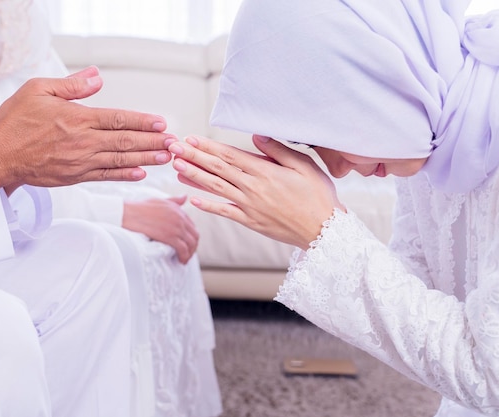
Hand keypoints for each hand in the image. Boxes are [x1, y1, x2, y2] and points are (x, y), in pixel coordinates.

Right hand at [0, 66, 174, 191]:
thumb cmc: (15, 120)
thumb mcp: (38, 90)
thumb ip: (71, 85)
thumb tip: (97, 76)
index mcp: (77, 118)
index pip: (118, 119)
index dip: (142, 121)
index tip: (162, 123)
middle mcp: (83, 142)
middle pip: (125, 141)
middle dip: (153, 142)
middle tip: (175, 143)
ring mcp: (80, 162)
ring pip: (120, 160)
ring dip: (146, 158)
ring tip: (166, 158)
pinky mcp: (75, 176)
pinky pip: (105, 176)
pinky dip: (124, 175)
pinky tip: (140, 173)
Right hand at [122, 196, 198, 263]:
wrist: (127, 213)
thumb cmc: (139, 208)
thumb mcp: (159, 201)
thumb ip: (174, 201)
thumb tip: (185, 197)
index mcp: (178, 210)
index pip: (192, 226)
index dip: (191, 237)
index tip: (186, 245)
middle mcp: (179, 217)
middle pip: (194, 236)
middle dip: (193, 247)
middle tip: (186, 255)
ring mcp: (175, 227)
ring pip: (191, 243)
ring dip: (189, 254)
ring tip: (183, 259)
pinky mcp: (169, 236)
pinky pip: (183, 249)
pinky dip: (184, 256)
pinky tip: (180, 260)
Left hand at [168, 135, 343, 249]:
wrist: (323, 230)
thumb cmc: (318, 196)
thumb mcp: (305, 166)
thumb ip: (279, 150)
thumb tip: (256, 136)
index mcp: (266, 171)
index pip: (230, 156)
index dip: (208, 147)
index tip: (191, 139)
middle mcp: (253, 188)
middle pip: (217, 169)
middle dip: (194, 157)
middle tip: (174, 148)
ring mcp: (250, 206)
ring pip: (216, 188)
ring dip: (194, 177)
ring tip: (176, 167)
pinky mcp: (250, 221)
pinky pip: (225, 212)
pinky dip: (208, 206)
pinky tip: (193, 199)